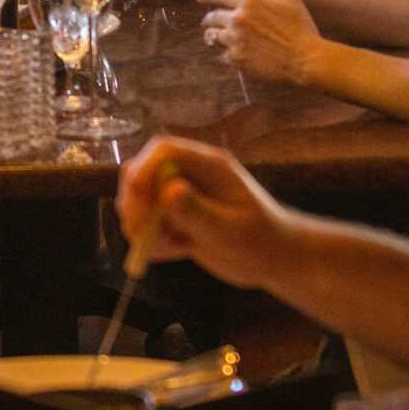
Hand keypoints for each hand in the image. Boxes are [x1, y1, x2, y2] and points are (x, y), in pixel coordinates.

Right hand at [118, 135, 288, 289]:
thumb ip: (197, 211)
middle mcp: (190, 175)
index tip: (137, 200)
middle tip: (140, 231)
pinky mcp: (175, 219)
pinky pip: (148, 226)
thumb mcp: (229, 229)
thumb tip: (168, 191)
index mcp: (208, 165)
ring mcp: (180, 197)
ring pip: (139, 201)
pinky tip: (178, 251)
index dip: (144, 169)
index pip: (164, 150)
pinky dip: (153, 242)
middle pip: (142, 172)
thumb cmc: (261, 240)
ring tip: (172, 246)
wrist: (273, 259)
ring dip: (143, 226)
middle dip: (135, 201)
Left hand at [198, 0, 323, 84]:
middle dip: (210, 18)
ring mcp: (235, 40)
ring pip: (212, 36)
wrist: (306, 60)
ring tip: (218, 38)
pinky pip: (221, 55)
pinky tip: (232, 53)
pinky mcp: (236, 60)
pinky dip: (224, 54)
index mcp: (248, 0)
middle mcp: (237, 19)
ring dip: (214, 36)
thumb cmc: (300, 26)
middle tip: (210, 22)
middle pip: (211, 17)